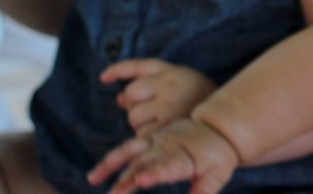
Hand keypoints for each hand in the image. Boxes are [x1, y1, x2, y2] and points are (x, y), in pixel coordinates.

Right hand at [88, 118, 237, 193]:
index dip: (153, 173)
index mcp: (184, 156)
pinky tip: (97, 174)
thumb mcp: (217, 174)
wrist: (217, 125)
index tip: (140, 180)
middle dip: (126, 178)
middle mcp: (167, 147)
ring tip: (93, 178)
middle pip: (143, 162)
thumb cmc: (218, 155)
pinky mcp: (150, 139)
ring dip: (110, 164)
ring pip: (130, 151)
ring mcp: (156, 141)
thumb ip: (204, 190)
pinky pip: (128, 148)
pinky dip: (112, 159)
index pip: (166, 166)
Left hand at [101, 59, 216, 136]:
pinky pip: (142, 133)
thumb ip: (151, 87)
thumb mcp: (180, 85)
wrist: (227, 122)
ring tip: (161, 123)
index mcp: (173, 71)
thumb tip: (119, 98)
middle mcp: (169, 84)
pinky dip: (148, 137)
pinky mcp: (168, 125)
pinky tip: (163, 134)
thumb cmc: (199, 102)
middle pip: (132, 92)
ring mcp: (168, 104)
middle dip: (135, 105)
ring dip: (141, 123)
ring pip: (134, 115)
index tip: (103, 77)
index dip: (118, 70)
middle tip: (152, 111)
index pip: (139, 66)